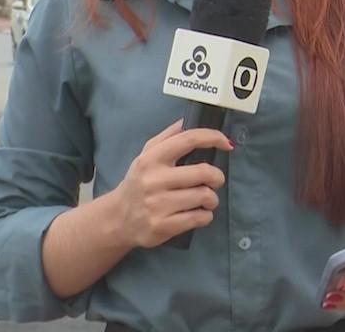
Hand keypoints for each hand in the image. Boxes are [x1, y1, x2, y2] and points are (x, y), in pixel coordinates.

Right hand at [112, 120, 230, 248]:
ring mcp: (158, 205)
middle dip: (217, 177)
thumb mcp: (146, 155)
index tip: (226, 143)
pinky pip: (199, 218)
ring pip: (205, 196)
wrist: (118, 218)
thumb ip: (168, 136)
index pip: (188, 140)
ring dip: (212, 198)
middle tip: (214, 181)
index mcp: (152, 158)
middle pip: (204, 172)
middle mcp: (154, 180)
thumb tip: (190, 119)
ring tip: (205, 199)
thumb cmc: (138, 182)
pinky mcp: (163, 226)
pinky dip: (205, 216)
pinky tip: (198, 213)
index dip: (212, 137)